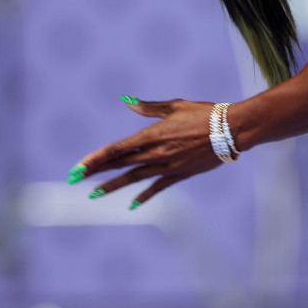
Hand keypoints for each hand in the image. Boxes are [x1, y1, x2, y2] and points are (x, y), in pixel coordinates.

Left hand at [70, 98, 226, 207]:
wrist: (232, 129)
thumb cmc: (204, 113)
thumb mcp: (175, 106)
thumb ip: (148, 108)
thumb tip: (127, 103)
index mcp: (152, 134)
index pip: (116, 149)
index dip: (95, 159)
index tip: (78, 167)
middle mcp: (157, 153)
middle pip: (120, 164)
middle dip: (96, 172)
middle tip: (76, 179)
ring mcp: (169, 165)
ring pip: (135, 178)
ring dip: (114, 186)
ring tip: (95, 195)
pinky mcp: (181, 173)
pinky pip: (159, 187)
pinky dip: (145, 195)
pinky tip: (132, 204)